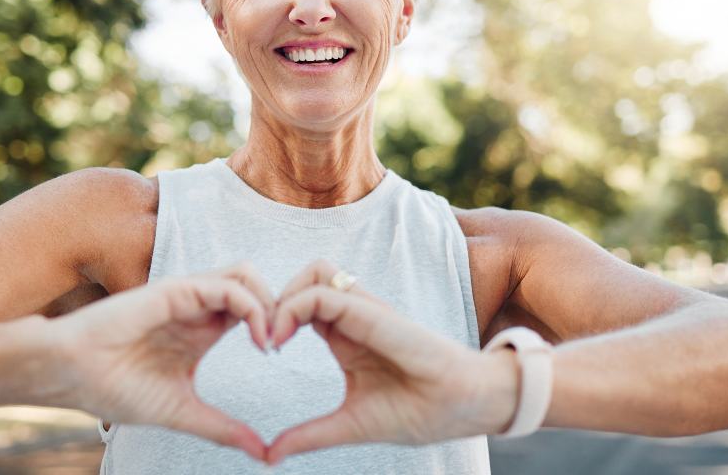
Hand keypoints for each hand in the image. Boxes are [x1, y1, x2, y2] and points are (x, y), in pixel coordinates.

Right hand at [48, 262, 275, 460]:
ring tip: (270, 341)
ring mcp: (188, 296)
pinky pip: (227, 286)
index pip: (252, 311)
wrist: (71, 375)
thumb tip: (262, 454)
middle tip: (283, 344)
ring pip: (246, 276)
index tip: (280, 358)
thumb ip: (223, 428)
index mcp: (202, 330)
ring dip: (269, 303)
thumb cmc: (114, 388)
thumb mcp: (182, 412)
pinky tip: (257, 338)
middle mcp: (198, 308)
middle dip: (281, 309)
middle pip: (256, 286)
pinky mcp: (176, 291)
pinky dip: (252, 307)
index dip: (275, 326)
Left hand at [265, 260, 518, 464]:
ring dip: (285, 295)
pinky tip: (282, 338)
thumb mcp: (350, 424)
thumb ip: (310, 435)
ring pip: (314, 272)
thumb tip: (269, 455)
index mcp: (345, 337)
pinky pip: (326, 292)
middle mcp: (353, 317)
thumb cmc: (419, 412)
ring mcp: (365, 310)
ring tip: (272, 336)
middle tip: (260, 338)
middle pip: (304, 279)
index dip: (275, 319)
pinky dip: (295, 306)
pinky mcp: (373, 313)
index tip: (262, 350)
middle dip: (273, 300)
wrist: (466, 407)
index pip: (301, 305)